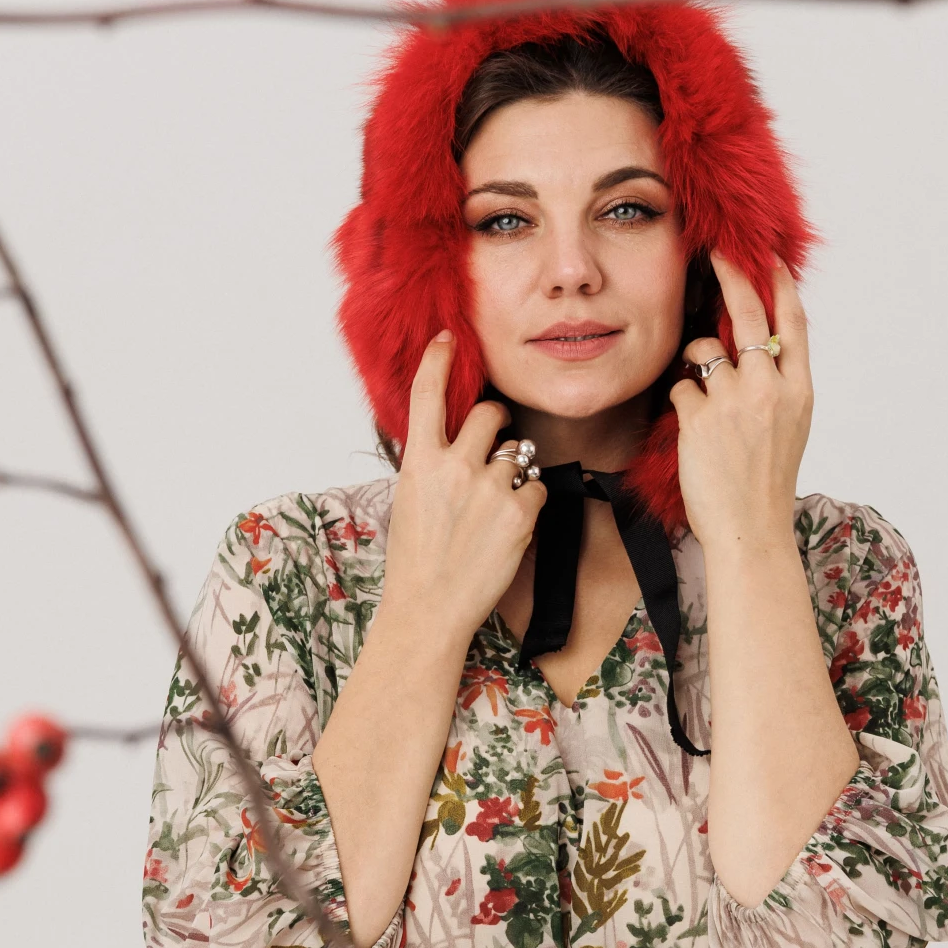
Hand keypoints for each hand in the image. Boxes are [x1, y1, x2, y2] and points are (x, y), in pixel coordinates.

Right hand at [380, 333, 547, 646]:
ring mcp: (489, 487)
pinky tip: (508, 527)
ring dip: (514, 472)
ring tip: (493, 508)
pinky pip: (537, 486)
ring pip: (519, 453)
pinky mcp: (519, 511)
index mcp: (419, 461)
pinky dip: (528, 502)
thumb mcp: (411, 500)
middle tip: (493, 452)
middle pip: (492, 414)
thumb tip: (456, 443)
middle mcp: (454, 466)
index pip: (428, 395)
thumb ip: (432, 465)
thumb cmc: (416, 560)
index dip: (440, 361)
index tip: (449, 339)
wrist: (429, 609)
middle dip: (498, 426)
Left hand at [669, 254, 811, 552]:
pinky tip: (692, 430)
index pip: (793, 324)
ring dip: (696, 362)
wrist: (750, 530)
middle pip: (749, 316)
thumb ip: (778, 385)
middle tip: (717, 253)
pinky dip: (682, 400)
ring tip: (706, 399)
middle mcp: (770, 390)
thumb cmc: (766, 482)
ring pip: (703, 351)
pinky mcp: (699, 418)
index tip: (770, 258)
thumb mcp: (790, 427)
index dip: (782, 285)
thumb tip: (758, 346)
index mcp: (799, 391)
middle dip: (732, 276)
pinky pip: (681, 386)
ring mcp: (734, 402)